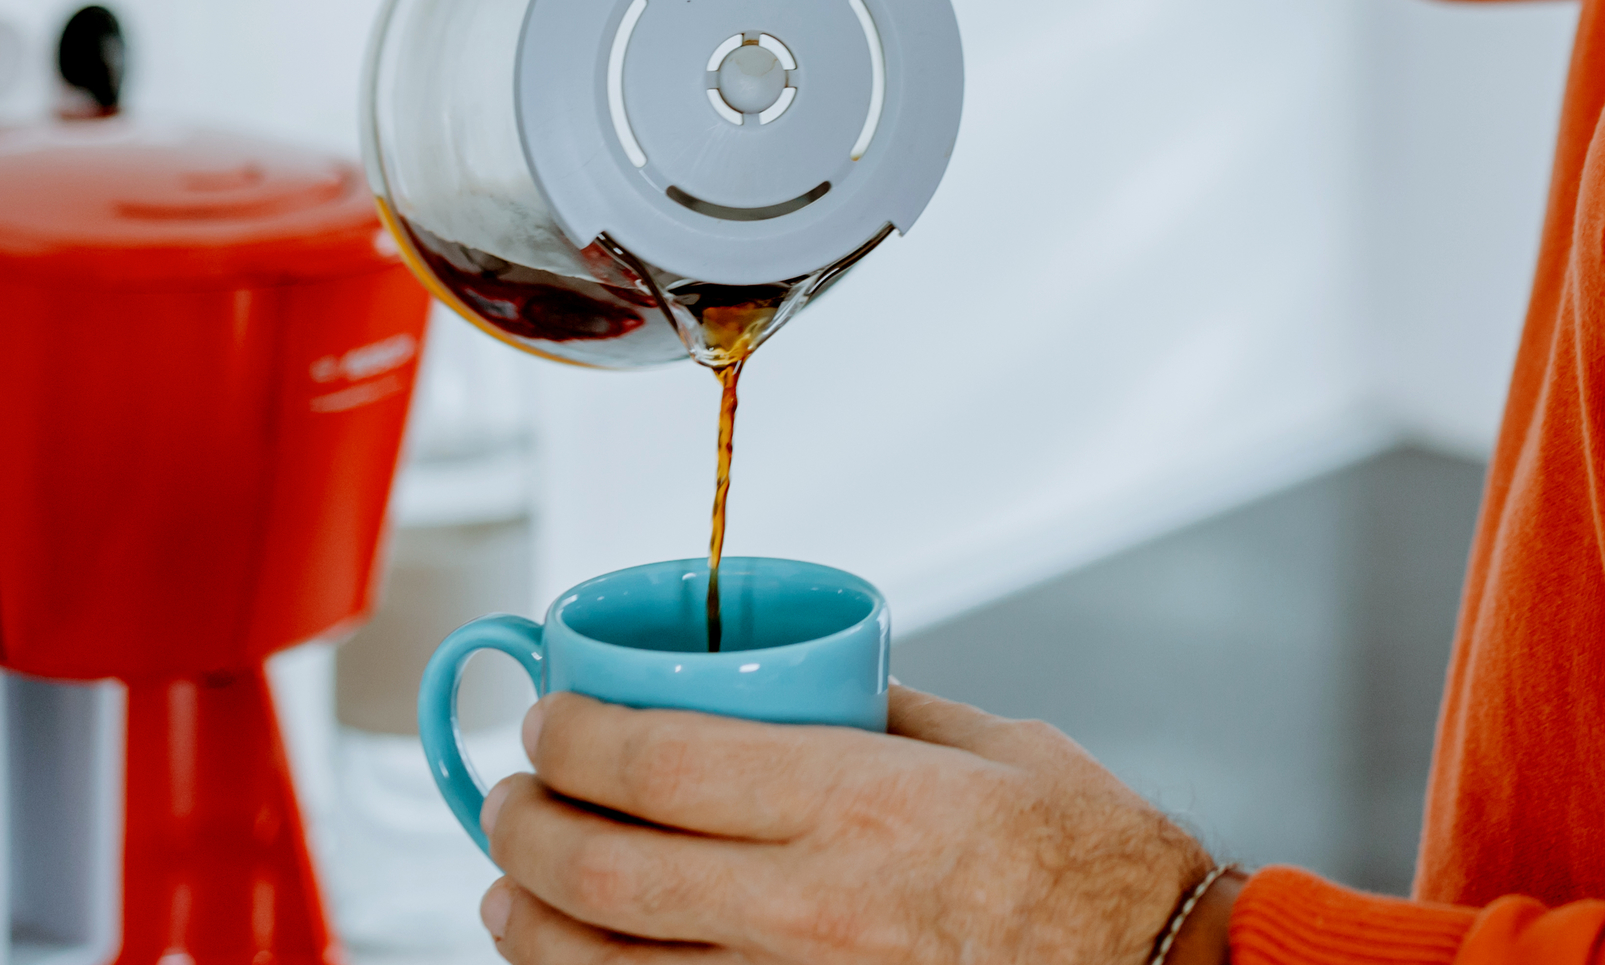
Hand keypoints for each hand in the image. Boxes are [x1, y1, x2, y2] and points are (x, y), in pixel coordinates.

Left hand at [477, 685, 1234, 964]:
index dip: (571, 735)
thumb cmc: (1096, 867)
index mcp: (854, 802)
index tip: (548, 716)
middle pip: (605, 870)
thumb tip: (813, 677)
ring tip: (510, 891)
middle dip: (528, 827)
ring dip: (534, 927)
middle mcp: (809, 905)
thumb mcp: (997, 745)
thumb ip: (887, 711)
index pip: (655, 760)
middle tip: (508, 795)